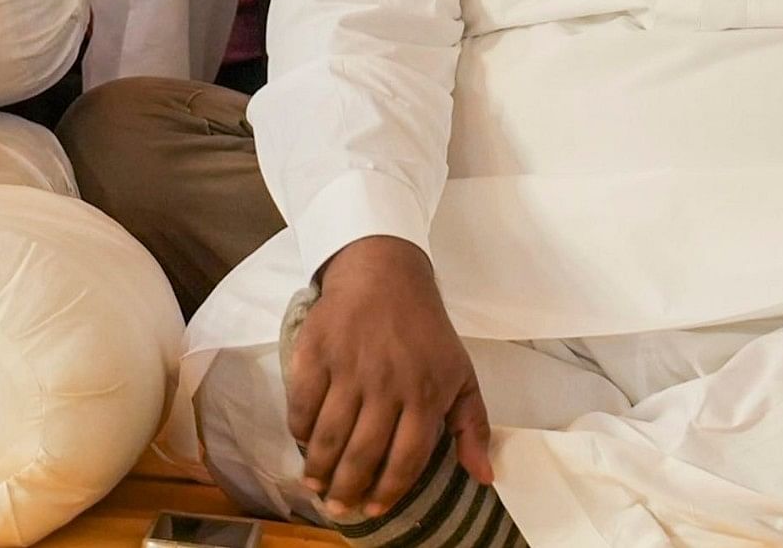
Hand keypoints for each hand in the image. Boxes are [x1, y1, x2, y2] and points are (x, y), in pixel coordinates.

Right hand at [286, 237, 489, 522]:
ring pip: (329, 435)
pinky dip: (298, 429)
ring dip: (319, 468)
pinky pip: (301, 403)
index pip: (405, 460)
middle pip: (362, 454)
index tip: (374, 509)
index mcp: (425, 395)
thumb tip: (483, 477)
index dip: (388, 492)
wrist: (385, 273)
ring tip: (315, 486)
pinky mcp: (316, 351)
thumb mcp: (461, 374)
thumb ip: (473, 427)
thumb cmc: (426, 331)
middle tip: (338, 508)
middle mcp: (386, 385)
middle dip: (348, 489)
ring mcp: (348, 368)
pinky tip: (303, 443)